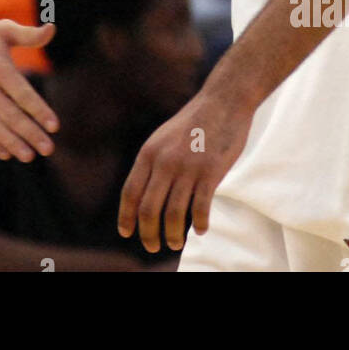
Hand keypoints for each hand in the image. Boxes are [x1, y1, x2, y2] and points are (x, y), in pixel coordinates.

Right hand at [0, 18, 58, 162]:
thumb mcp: (3, 30)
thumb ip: (29, 35)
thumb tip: (52, 29)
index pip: (23, 94)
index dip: (40, 111)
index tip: (55, 127)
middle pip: (11, 115)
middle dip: (31, 134)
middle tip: (48, 149)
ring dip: (13, 143)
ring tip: (29, 156)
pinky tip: (5, 154)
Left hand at [117, 90, 252, 253]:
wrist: (222, 102)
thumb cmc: (193, 123)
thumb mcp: (163, 138)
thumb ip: (153, 164)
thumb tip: (143, 196)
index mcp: (149, 153)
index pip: (130, 193)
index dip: (126, 217)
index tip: (126, 233)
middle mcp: (164, 162)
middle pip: (149, 210)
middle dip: (148, 234)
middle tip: (152, 247)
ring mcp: (188, 168)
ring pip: (173, 214)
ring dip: (173, 235)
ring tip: (175, 242)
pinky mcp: (211, 172)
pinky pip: (200, 208)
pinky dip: (199, 224)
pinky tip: (200, 230)